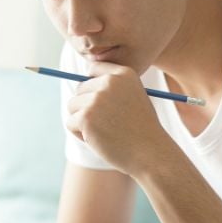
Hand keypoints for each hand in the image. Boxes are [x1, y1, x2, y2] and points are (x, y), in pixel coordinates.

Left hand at [65, 62, 167, 176]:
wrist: (151, 153)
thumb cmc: (142, 130)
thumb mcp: (133, 99)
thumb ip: (112, 90)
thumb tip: (81, 86)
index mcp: (124, 73)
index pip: (93, 69)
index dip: (92, 86)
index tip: (100, 102)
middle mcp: (109, 82)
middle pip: (80, 89)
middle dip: (86, 106)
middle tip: (105, 123)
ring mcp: (96, 99)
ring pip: (73, 105)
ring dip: (82, 121)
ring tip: (104, 132)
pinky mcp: (86, 117)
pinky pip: (71, 123)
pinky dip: (80, 134)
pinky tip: (100, 140)